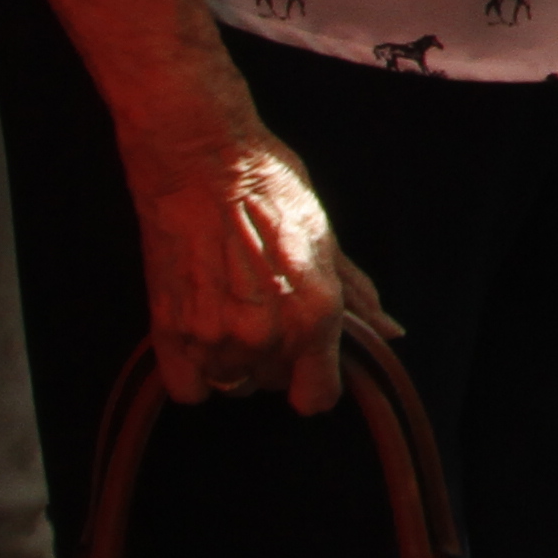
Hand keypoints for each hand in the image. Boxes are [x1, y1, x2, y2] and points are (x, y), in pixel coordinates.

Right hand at [125, 122, 393, 412]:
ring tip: (233, 314)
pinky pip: (188, 388)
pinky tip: (203, 338)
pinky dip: (195, 373)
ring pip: (233, 384)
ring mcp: (212, 337)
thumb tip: (389, 331)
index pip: (317, 396)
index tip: (311, 367)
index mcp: (313, 315)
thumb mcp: (326, 238)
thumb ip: (357, 295)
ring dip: (237, 362)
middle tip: (268, 311)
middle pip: (274, 383)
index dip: (318, 383)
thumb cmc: (270, 191)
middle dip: (278, 359)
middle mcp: (264, 335)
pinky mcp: (167, 330)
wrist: (201, 161)